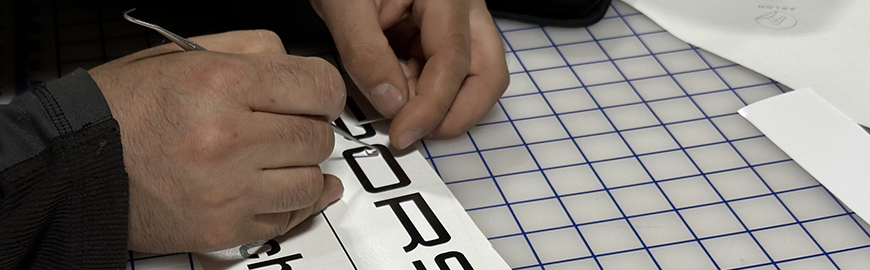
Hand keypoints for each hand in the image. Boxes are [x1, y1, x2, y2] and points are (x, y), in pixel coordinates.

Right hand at [89, 30, 345, 252]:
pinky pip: (287, 218)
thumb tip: (302, 72)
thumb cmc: (126, 108)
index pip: (318, 87)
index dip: (323, 93)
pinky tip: (278, 187)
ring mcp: (227, 189)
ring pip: (311, 181)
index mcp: (220, 83)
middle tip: (285, 127)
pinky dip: (290, 203)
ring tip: (275, 159)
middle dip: (309, 129)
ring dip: (302, 169)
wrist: (76, 165)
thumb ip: (253, 50)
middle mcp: (227, 138)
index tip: (315, 99)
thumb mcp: (184, 54)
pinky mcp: (223, 228)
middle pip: (317, 136)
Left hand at [311, 0, 508, 148]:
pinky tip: (394, 88)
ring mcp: (461, 22)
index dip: (430, 106)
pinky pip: (449, 74)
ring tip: (397, 106)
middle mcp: (466, 7)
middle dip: (456, 114)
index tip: (403, 133)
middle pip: (487, 74)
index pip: (454, 61)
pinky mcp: (445, 35)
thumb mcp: (344, 4)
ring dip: (440, 104)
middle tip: (415, 133)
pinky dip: (424, 92)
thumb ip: (365, 53)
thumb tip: (392, 105)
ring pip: (475, 77)